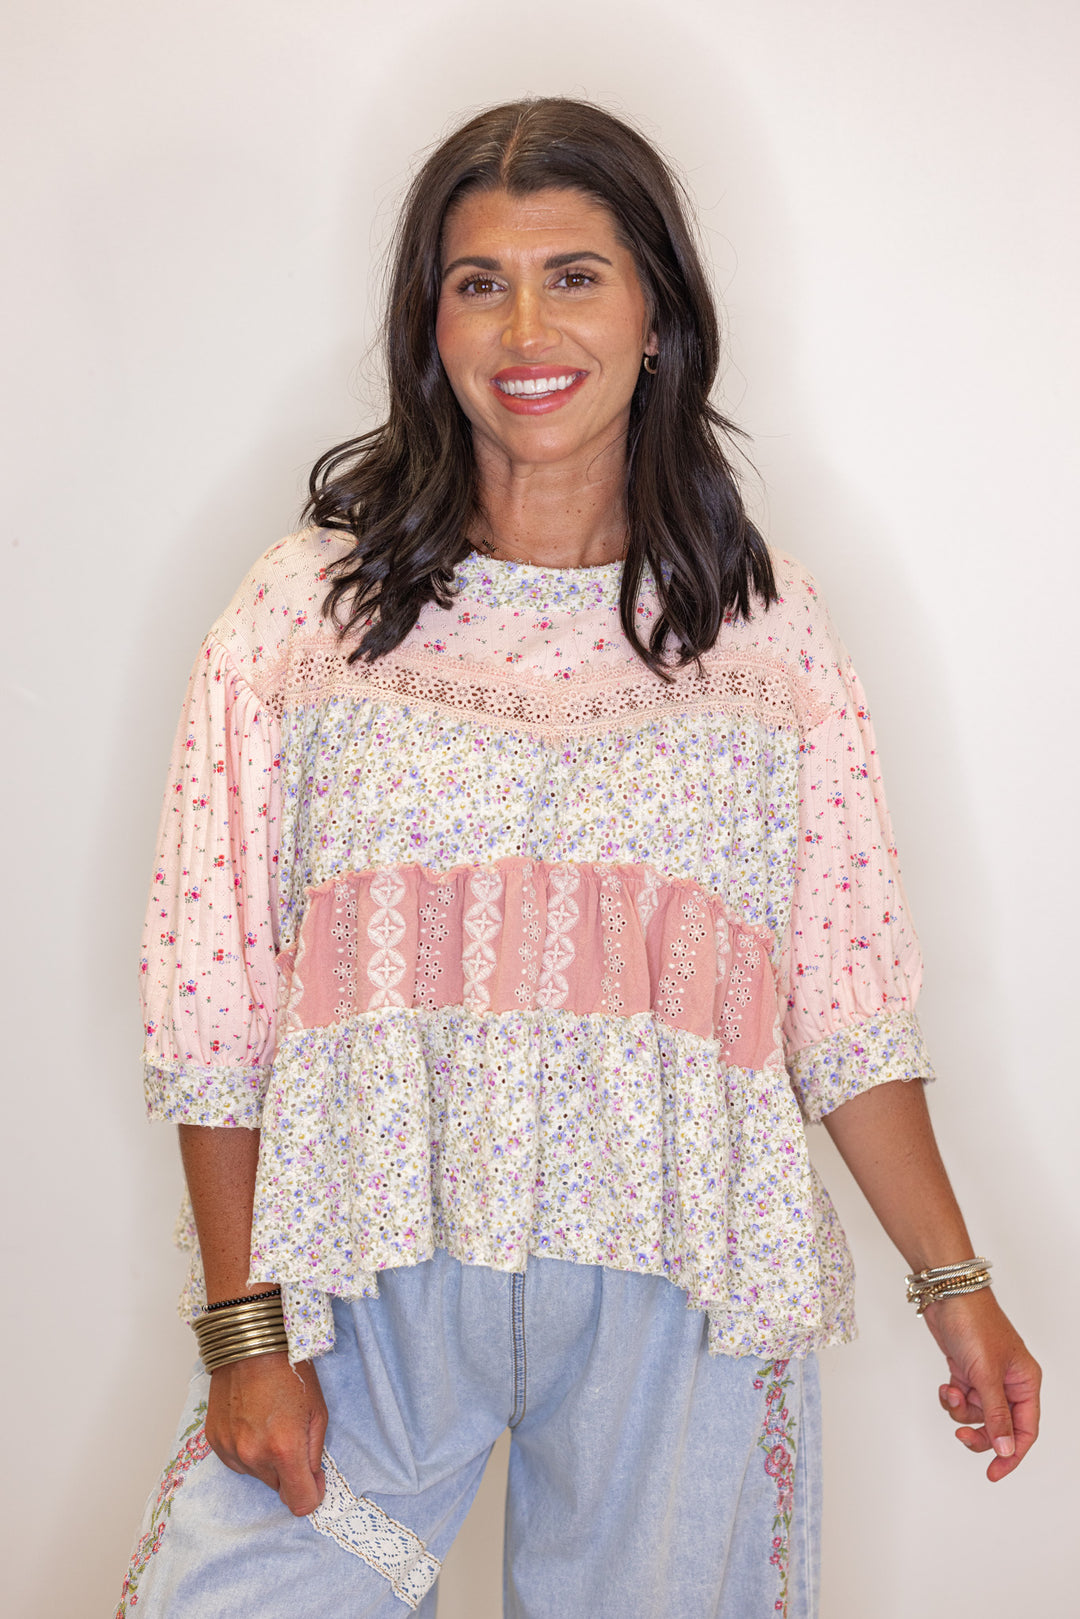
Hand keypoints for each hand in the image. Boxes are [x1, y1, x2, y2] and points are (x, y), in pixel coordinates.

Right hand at [206, 1352, 328, 1513]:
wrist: (250, 1345)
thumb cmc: (289, 1371)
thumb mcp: (318, 1412)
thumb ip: (316, 1455)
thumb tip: (314, 1485)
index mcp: (284, 1449)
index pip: (300, 1502)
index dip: (312, 1494)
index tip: (315, 1478)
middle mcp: (254, 1456)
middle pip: (278, 1487)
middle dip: (289, 1469)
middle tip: (291, 1434)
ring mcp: (231, 1450)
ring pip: (258, 1474)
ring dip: (267, 1459)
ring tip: (269, 1423)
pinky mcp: (215, 1442)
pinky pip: (238, 1461)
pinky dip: (247, 1449)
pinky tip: (252, 1422)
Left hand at [923, 1289, 1040, 1481]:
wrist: (947, 1296)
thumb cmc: (975, 1324)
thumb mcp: (987, 1374)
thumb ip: (997, 1415)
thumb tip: (1006, 1449)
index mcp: (1025, 1382)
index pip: (1026, 1430)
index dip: (1011, 1454)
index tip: (993, 1472)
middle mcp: (1009, 1382)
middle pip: (1000, 1427)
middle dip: (980, 1433)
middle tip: (961, 1435)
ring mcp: (987, 1377)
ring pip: (977, 1415)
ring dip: (961, 1411)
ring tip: (952, 1393)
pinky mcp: (967, 1372)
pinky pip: (962, 1400)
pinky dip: (952, 1398)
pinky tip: (946, 1386)